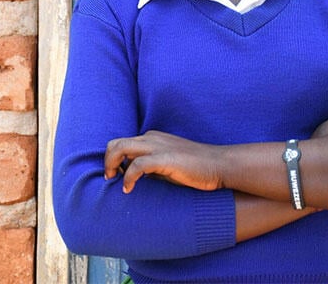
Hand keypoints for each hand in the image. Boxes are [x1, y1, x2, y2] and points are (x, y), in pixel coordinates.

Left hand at [104, 130, 223, 193]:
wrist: (220, 165)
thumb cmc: (195, 169)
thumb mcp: (167, 166)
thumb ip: (151, 168)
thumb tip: (134, 178)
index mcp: (152, 138)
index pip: (122, 143)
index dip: (113, 159)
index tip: (113, 176)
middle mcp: (152, 138)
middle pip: (116, 143)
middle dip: (107, 161)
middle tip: (110, 178)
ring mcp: (158, 146)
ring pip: (122, 148)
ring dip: (112, 165)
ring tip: (115, 181)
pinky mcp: (166, 158)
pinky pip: (137, 165)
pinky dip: (128, 177)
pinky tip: (129, 189)